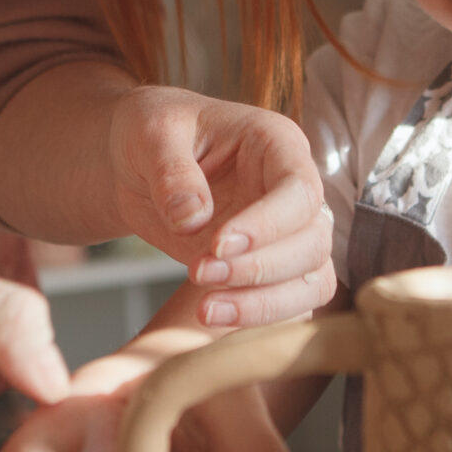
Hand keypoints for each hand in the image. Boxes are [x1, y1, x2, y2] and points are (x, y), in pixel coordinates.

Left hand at [108, 85, 333, 326]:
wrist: (138, 165)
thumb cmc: (153, 133)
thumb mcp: (151, 134)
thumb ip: (171, 171)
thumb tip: (192, 218)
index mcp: (277, 143)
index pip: (299, 190)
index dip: (267, 224)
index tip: (217, 245)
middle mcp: (292, 190)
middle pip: (313, 241)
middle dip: (260, 269)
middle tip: (199, 273)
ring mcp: (286, 232)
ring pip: (312, 279)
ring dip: (264, 303)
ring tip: (206, 309)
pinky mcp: (270, 267)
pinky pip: (290, 301)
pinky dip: (259, 316)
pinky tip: (214, 318)